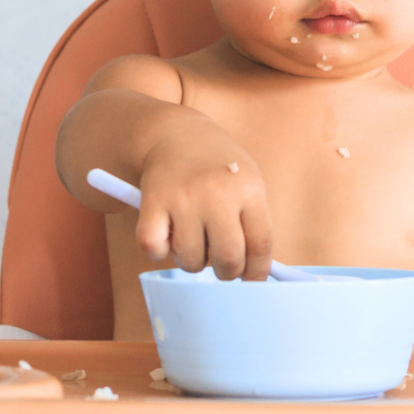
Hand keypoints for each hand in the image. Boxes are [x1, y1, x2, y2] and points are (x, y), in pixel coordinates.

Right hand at [136, 127, 272, 281]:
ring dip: (191, 260)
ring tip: (192, 237)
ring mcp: (184, 197)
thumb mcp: (247, 183)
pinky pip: (153, 249)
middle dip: (226, 272)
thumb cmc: (217, 168)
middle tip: (220, 263)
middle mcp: (217, 193)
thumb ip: (254, 225)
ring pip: (190, 260)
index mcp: (249, 188)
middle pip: (228, 259)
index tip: (251, 280)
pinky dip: (158, 250)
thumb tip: (255, 276)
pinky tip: (166, 233)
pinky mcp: (152, 201)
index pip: (261, 245)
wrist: (176, 133)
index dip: (257, 272)